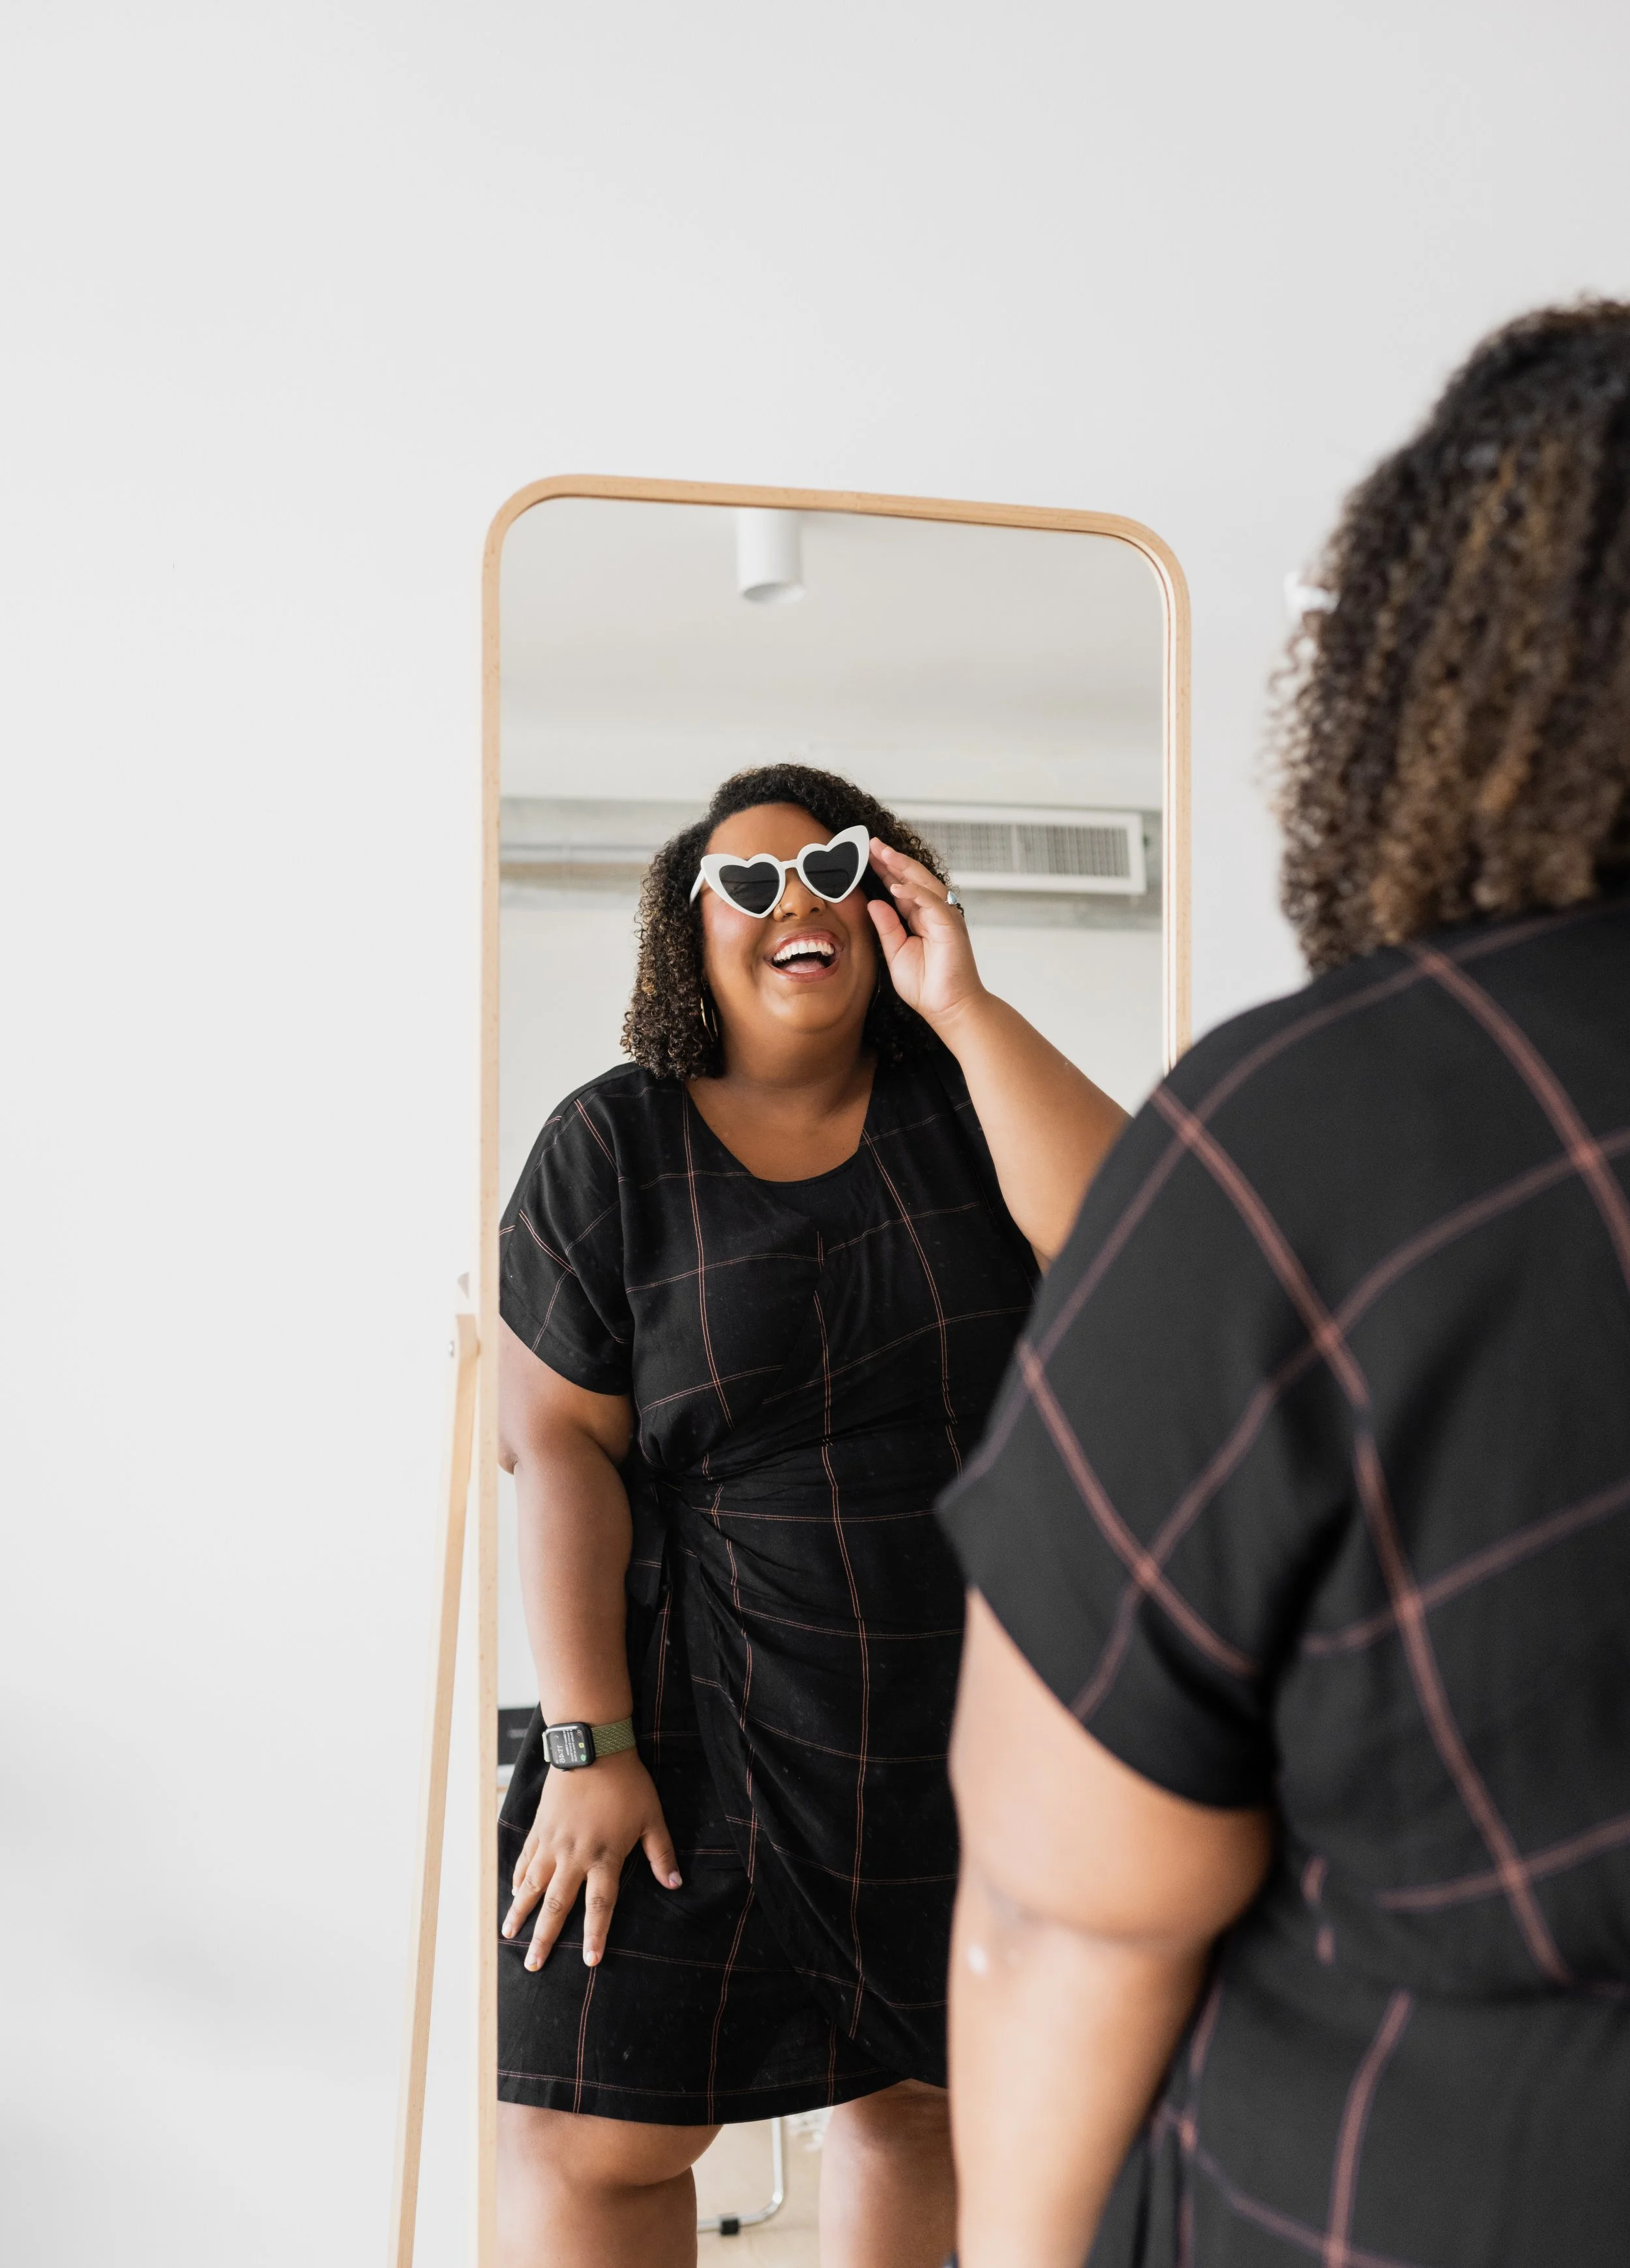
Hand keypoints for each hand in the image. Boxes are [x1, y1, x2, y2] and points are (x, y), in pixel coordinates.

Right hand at [502, 1747, 680, 1969]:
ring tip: (509, 1937)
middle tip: (533, 1966)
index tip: (590, 1962)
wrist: (592, 1747)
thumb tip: (675, 1884)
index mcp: (604, 1857)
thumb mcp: (652, 1818)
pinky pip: (526, 1859)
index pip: (599, 1906)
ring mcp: (553, 1843)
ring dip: (520, 1913)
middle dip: (544, 1938)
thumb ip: (661, 1854)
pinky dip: (519, 1879)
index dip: (595, 1935)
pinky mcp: (540, 1828)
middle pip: (557, 1905)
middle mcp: (574, 1856)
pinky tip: (513, 1894)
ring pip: (533, 1886)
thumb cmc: (628, 1783)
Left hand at [867, 838, 985, 1029]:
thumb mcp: (895, 953)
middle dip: (892, 860)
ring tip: (882, 853)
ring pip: (924, 883)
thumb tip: (874, 903)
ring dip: (903, 866)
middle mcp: (934, 913)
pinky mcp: (950, 926)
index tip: (866, 855)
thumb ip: (886, 927)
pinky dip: (914, 892)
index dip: (884, 870)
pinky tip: (896, 885)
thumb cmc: (927, 986)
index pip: (901, 887)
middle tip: (871, 843)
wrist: (949, 1009)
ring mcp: (944, 918)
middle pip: (912, 878)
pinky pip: (932, 902)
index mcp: (920, 918)